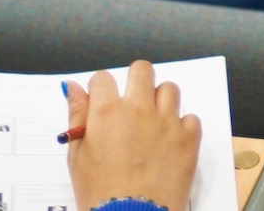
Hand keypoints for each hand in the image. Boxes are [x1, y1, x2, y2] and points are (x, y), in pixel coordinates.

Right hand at [65, 61, 200, 210]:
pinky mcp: (188, 138)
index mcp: (107, 111)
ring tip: (153, 123)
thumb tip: (73, 88)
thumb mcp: (77, 157)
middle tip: (133, 104)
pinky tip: (169, 143)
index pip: (104, 78)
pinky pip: (190, 117)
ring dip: (161, 101)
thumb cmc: (98, 193)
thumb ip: (77, 117)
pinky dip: (182, 127)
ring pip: (169, 89)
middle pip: (142, 70)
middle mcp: (138, 109)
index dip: (102, 90)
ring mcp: (167, 122)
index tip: (103, 103)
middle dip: (136, 82)